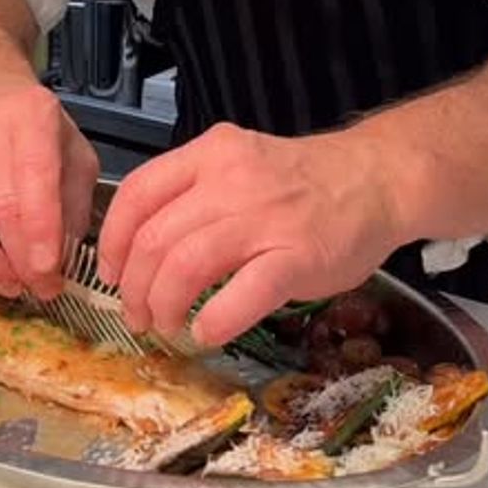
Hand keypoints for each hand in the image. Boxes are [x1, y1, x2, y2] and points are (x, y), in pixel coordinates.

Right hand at [0, 72, 98, 296]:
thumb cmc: (31, 127)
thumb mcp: (73, 150)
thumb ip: (74, 200)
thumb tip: (63, 255)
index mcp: (30, 119)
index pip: (34, 180)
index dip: (41, 234)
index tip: (49, 273)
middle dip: (20, 261)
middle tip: (39, 288)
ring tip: (8, 283)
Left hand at [97, 122, 404, 346]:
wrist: (376, 179)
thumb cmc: (303, 181)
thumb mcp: (238, 163)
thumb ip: (193, 193)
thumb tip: (140, 247)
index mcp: (210, 154)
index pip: (138, 194)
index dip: (113, 242)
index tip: (112, 273)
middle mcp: (231, 180)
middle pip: (155, 239)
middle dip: (135, 288)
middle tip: (138, 315)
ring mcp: (265, 218)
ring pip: (186, 265)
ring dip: (164, 306)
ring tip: (166, 326)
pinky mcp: (297, 256)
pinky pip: (242, 294)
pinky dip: (214, 322)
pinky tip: (206, 333)